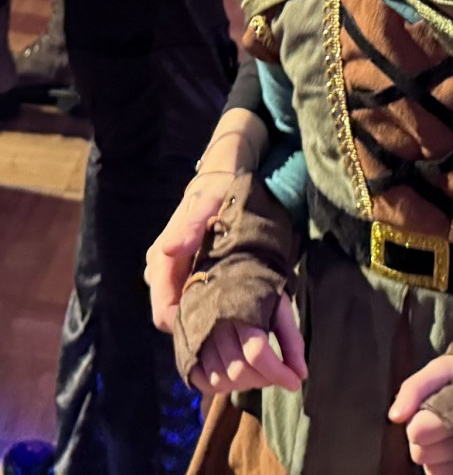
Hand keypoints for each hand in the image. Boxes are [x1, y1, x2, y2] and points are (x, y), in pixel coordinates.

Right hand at [145, 171, 233, 331]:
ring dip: (205, 316)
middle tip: (233, 326)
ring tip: (235, 315)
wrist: (221, 178)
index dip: (187, 328)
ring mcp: (172, 273)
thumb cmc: (215, 192)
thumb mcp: (208, 203)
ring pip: (184, 309)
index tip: (218, 330)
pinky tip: (232, 302)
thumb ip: (190, 226)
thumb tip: (168, 250)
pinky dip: (209, 304)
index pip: (164, 313)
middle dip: (200, 325)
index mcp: (162, 260)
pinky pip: (192, 298)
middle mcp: (161, 271)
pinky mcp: (185, 271)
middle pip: (174, 317)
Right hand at [188, 293, 307, 395]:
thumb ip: (292, 340)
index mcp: (241, 310)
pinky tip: (236, 378)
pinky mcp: (187, 349)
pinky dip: (222, 388)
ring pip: (221, 380)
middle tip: (277, 374)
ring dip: (245, 385)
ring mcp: (197, 339)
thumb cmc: (258, 291)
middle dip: (265, 380)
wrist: (224, 272)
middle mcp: (215, 326)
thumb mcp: (280, 307)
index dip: (278, 373)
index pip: (258, 352)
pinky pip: (202, 382)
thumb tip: (301, 376)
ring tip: (258, 373)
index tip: (296, 383)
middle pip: (239, 370)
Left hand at [388, 355, 452, 474]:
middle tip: (440, 419)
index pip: (418, 430)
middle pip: (420, 453)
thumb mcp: (440, 370)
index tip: (430, 407)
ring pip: (432, 469)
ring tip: (451, 434)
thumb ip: (414, 388)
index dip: (417, 421)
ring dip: (434, 454)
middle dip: (424, 437)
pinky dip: (443, 467)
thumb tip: (394, 417)